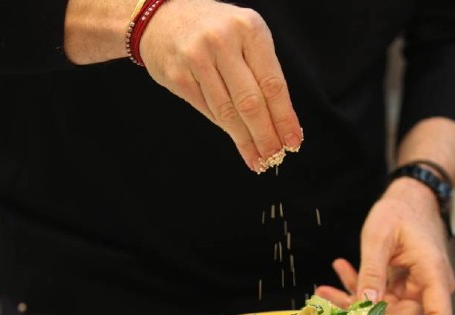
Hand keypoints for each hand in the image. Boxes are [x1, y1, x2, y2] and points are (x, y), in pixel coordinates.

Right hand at [140, 0, 303, 172]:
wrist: (162, 16)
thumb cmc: (214, 29)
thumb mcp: (244, 35)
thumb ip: (261, 70)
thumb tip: (280, 121)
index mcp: (249, 28)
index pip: (272, 83)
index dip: (284, 117)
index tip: (292, 140)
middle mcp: (223, 41)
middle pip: (251, 102)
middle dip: (266, 135)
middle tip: (276, 156)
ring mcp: (197, 58)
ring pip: (228, 112)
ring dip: (245, 140)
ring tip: (258, 158)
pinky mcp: (177, 75)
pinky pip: (207, 110)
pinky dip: (225, 129)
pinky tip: (237, 142)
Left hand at [314, 178, 454, 314]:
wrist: (409, 198)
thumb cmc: (400, 211)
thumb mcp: (379, 238)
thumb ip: (372, 272)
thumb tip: (366, 305)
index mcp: (433, 273)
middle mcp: (428, 286)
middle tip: (331, 303)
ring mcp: (414, 288)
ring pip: (385, 308)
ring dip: (355, 300)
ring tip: (324, 289)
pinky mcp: (401, 286)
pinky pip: (380, 296)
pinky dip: (359, 287)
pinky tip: (340, 270)